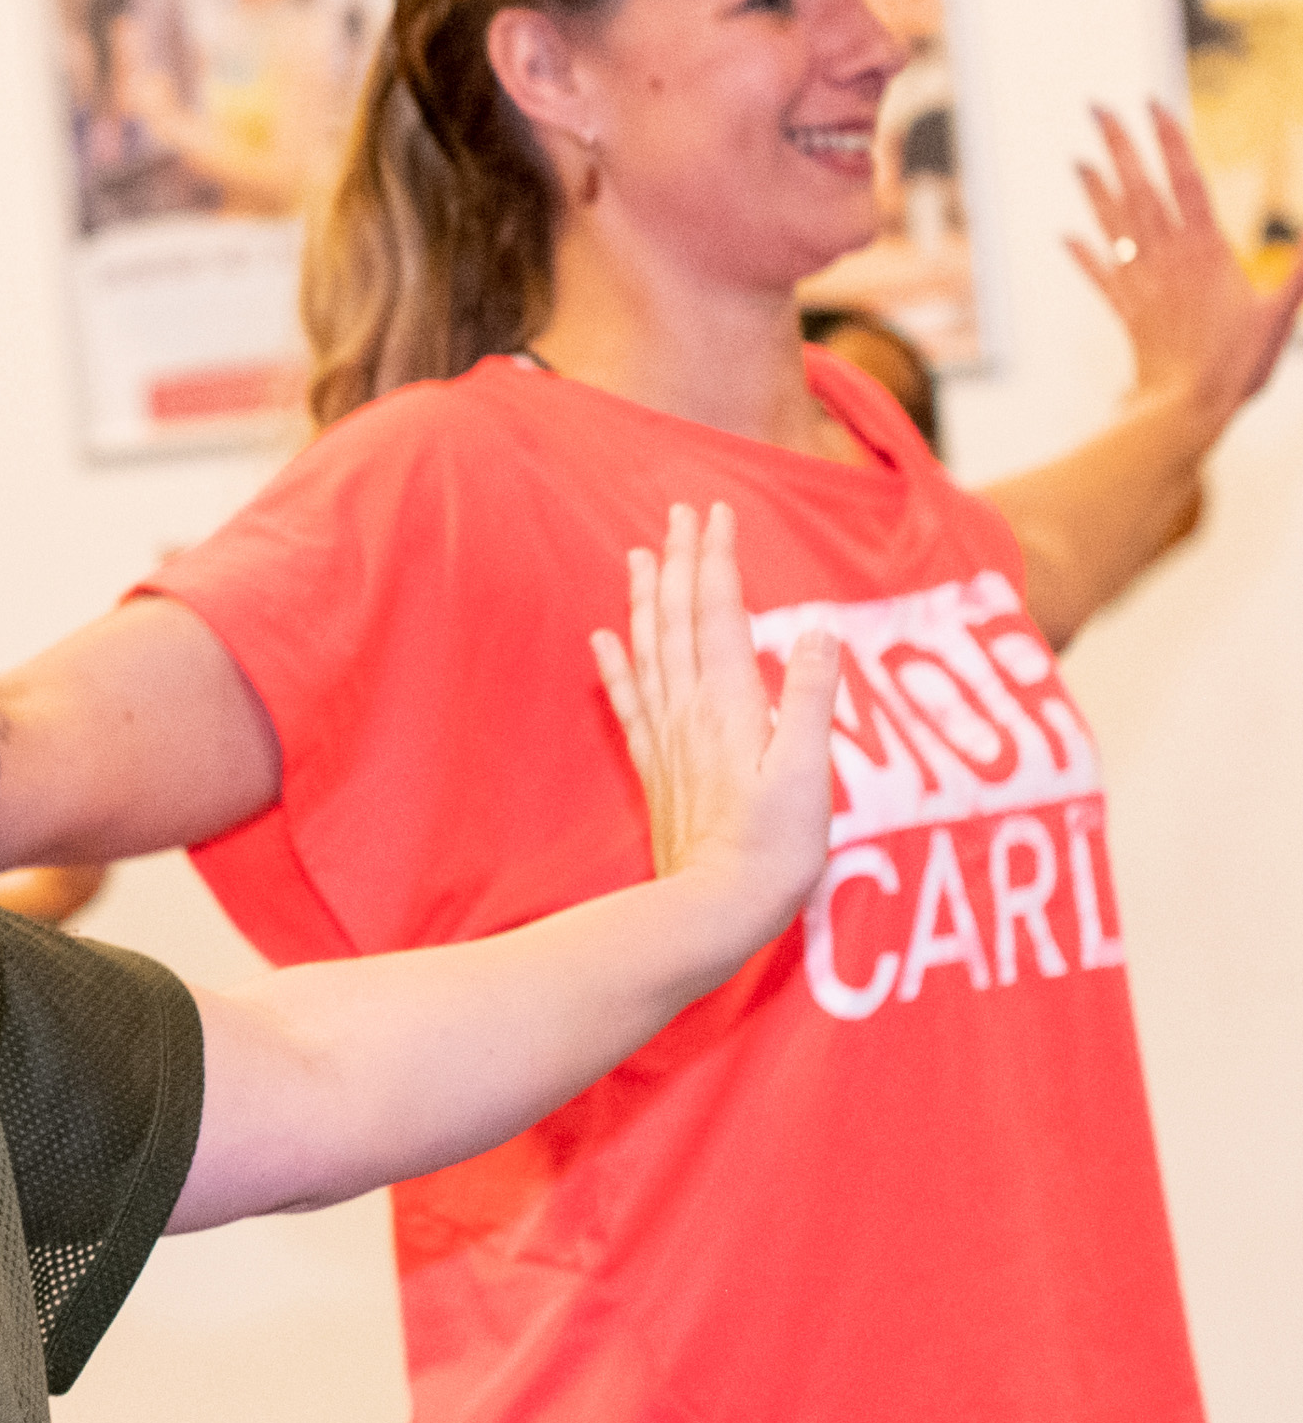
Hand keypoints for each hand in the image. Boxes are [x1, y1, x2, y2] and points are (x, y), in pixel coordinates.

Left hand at [589, 503, 838, 935]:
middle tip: (678, 512)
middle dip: (682, 562)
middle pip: (682, 620)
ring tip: (640, 556)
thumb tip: (818, 632)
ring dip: (647, 600)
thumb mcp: (810, 771)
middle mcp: (690, 711)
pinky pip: (630, 703)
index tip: (714, 513)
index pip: (721, 612)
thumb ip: (812, 698)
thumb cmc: (773, 849)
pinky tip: (604, 640)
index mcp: (731, 704)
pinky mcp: (657, 768)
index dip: (717, 560)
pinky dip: (616, 665)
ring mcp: (668, 739)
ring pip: (650, 651)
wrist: (712, 910)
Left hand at [1070, 102, 1302, 427]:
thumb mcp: (1281, 310)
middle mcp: (1167, 258)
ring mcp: (1142, 282)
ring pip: (1114, 224)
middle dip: (1119, 146)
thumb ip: (1300, 269)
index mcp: (1206, 249)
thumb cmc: (1238, 365)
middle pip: (1140, 190)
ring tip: (1078, 158)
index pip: (1186, 180)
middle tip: (1095, 108)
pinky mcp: (1127, 311)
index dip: (1168, 140)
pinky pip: (1100, 276)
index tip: (1150, 103)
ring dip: (1095, 189)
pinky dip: (1083, 255)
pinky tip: (1065, 237)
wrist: (1185, 410)